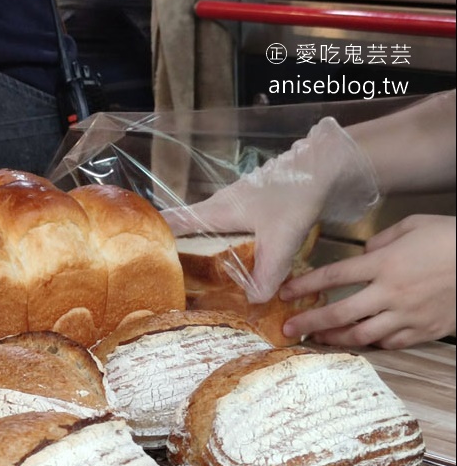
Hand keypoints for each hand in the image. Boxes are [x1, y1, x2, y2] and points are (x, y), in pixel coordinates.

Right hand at [162, 117, 379, 302]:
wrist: (324, 166)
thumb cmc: (295, 196)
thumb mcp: (282, 240)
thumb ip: (267, 272)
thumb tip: (254, 300)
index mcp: (214, 212)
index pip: (170, 221)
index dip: (152, 237)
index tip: (140, 258)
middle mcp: (219, 207)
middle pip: (187, 229)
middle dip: (177, 252)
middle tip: (171, 278)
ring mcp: (236, 205)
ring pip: (210, 230)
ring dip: (203, 249)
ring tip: (201, 277)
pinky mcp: (254, 206)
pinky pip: (230, 229)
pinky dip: (227, 245)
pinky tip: (239, 261)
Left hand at [280, 214, 455, 348]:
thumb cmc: (452, 238)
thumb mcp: (414, 225)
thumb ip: (382, 240)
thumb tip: (364, 252)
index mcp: (384, 263)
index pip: (333, 276)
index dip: (304, 286)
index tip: (284, 293)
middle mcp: (391, 292)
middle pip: (339, 313)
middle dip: (309, 322)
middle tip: (288, 329)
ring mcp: (408, 315)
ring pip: (362, 335)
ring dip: (335, 338)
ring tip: (318, 338)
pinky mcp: (425, 331)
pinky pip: (390, 342)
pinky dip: (371, 342)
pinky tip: (359, 340)